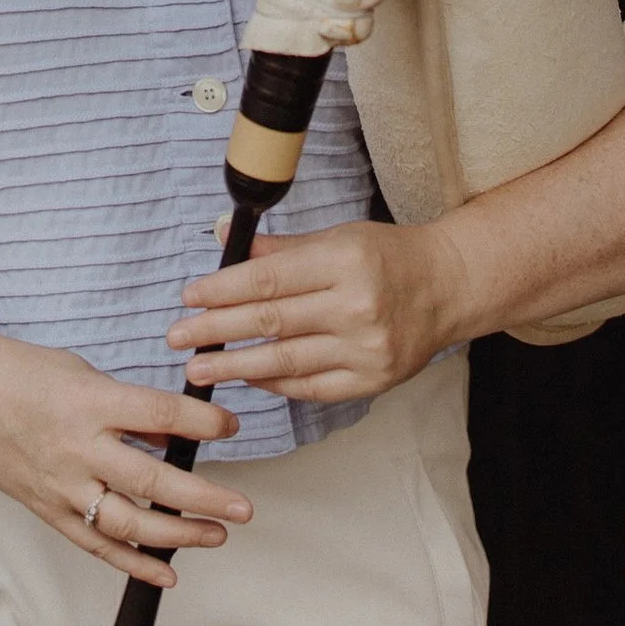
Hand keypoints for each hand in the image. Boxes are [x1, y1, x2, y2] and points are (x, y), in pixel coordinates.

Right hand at [0, 331, 253, 589]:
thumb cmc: (24, 374)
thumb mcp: (85, 375)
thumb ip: (131, 407)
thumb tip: (179, 432)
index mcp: (89, 403)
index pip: (159, 415)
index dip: (202, 423)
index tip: (232, 428)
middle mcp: (77, 449)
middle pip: (151, 481)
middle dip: (203, 498)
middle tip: (242, 507)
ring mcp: (62, 486)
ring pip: (128, 523)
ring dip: (178, 535)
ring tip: (217, 534)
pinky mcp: (49, 510)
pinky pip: (97, 545)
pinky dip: (134, 563)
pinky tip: (168, 572)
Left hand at [168, 218, 451, 404]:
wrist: (447, 288)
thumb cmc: (389, 257)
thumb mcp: (337, 237)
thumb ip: (281, 249)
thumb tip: (224, 237)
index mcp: (344, 261)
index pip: (269, 279)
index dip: (223, 290)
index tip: (189, 298)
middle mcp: (356, 307)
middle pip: (271, 322)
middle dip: (216, 331)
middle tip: (177, 337)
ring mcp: (366, 349)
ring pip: (286, 361)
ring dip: (236, 367)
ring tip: (199, 370)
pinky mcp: (372, 381)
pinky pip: (311, 388)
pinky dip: (275, 384)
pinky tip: (248, 378)